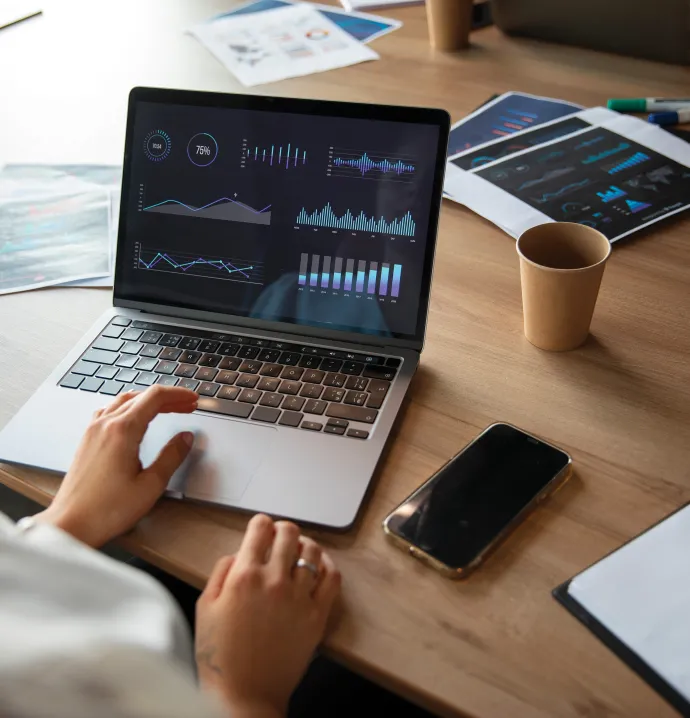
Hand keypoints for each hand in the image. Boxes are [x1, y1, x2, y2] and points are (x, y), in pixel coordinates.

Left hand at [34, 385, 197, 547]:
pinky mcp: (87, 440)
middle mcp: (105, 424)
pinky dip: (130, 407)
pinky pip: (110, 410)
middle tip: (187, 405)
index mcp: (123, 430)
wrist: (70, 525)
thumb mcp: (151, 485)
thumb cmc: (107, 509)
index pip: (155, 397)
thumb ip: (172, 456)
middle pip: (141, 396)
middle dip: (168, 398)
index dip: (178, 395)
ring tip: (167, 409)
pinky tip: (135, 418)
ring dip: (148, 400)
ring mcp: (93, 431)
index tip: (193, 399)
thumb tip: (186, 438)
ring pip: (124, 400)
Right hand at [196, 514, 340, 717]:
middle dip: (283, 529)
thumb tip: (238, 554)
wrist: (244, 697)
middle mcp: (274, 581)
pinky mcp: (317, 616)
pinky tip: (320, 567)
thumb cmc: (220, 657)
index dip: (260, 524)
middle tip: (279, 537)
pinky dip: (328, 566)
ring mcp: (299, 598)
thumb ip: (221, 572)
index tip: (261, 528)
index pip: (260, 528)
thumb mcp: (204, 608)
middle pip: (289, 533)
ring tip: (298, 551)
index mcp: (244, 576)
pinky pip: (332, 578)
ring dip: (305, 544)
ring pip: (313, 551)